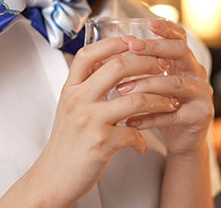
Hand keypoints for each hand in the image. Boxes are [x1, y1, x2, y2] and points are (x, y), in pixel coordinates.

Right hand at [18, 36, 177, 205]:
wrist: (52, 178)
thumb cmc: (65, 144)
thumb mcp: (69, 108)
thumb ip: (85, 86)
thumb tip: (107, 63)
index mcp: (70, 89)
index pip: (89, 53)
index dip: (113, 43)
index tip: (133, 41)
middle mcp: (78, 100)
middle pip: (118, 67)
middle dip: (147, 63)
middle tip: (163, 67)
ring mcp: (89, 121)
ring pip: (135, 99)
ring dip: (158, 100)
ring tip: (168, 103)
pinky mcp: (101, 143)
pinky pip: (134, 133)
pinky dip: (143, 139)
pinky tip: (143, 144)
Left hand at [117, 19, 213, 156]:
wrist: (184, 141)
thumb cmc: (164, 108)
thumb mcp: (153, 85)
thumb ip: (138, 70)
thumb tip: (103, 57)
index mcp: (185, 62)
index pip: (180, 38)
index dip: (166, 29)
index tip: (147, 22)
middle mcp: (197, 74)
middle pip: (181, 52)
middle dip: (155, 48)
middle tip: (132, 47)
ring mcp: (201, 95)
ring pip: (175, 84)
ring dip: (147, 85)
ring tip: (122, 90)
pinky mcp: (198, 116)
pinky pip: (172, 115)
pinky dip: (150, 117)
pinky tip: (130, 121)